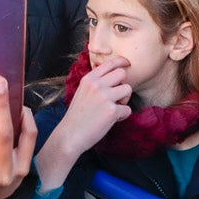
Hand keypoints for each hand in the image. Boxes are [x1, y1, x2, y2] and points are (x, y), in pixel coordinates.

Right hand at [36, 56, 131, 191]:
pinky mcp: (111, 111)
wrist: (70, 135)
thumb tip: (111, 73)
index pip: (110, 63)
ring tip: (114, 109)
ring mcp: (104, 97)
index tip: (127, 64)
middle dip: (123, 84)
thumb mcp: (82, 92)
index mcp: (89, 79)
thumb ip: (95, 82)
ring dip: (124, 100)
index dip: (122, 62)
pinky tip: (112, 120)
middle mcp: (96, 85)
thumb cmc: (77, 116)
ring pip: (128, 89)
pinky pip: (128, 109)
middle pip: (122, 73)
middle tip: (117, 96)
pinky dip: (122, 116)